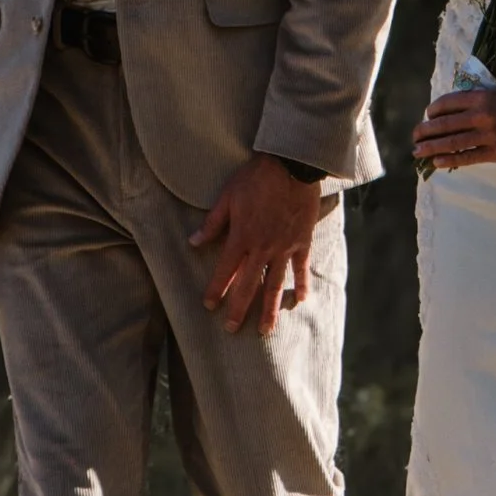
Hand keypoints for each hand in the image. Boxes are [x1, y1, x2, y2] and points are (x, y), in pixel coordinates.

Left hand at [190, 152, 323, 336]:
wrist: (292, 165)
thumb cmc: (256, 178)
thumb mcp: (228, 196)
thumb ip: (212, 223)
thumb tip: (193, 243)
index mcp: (242, 237)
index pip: (225, 270)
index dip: (216, 289)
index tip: (209, 305)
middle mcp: (262, 248)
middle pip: (248, 285)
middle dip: (239, 309)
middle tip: (232, 329)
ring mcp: (284, 247)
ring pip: (275, 284)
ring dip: (269, 309)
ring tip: (265, 330)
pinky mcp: (302, 242)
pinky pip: (301, 268)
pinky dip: (301, 284)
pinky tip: (300, 301)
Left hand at [411, 87, 495, 169]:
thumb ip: (474, 103)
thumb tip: (447, 116)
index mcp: (481, 96)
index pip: (447, 103)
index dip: (432, 111)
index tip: (426, 117)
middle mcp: (482, 114)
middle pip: (445, 124)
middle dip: (425, 131)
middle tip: (414, 137)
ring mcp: (489, 135)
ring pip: (452, 142)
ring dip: (431, 148)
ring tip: (417, 152)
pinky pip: (468, 157)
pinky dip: (450, 160)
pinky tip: (437, 162)